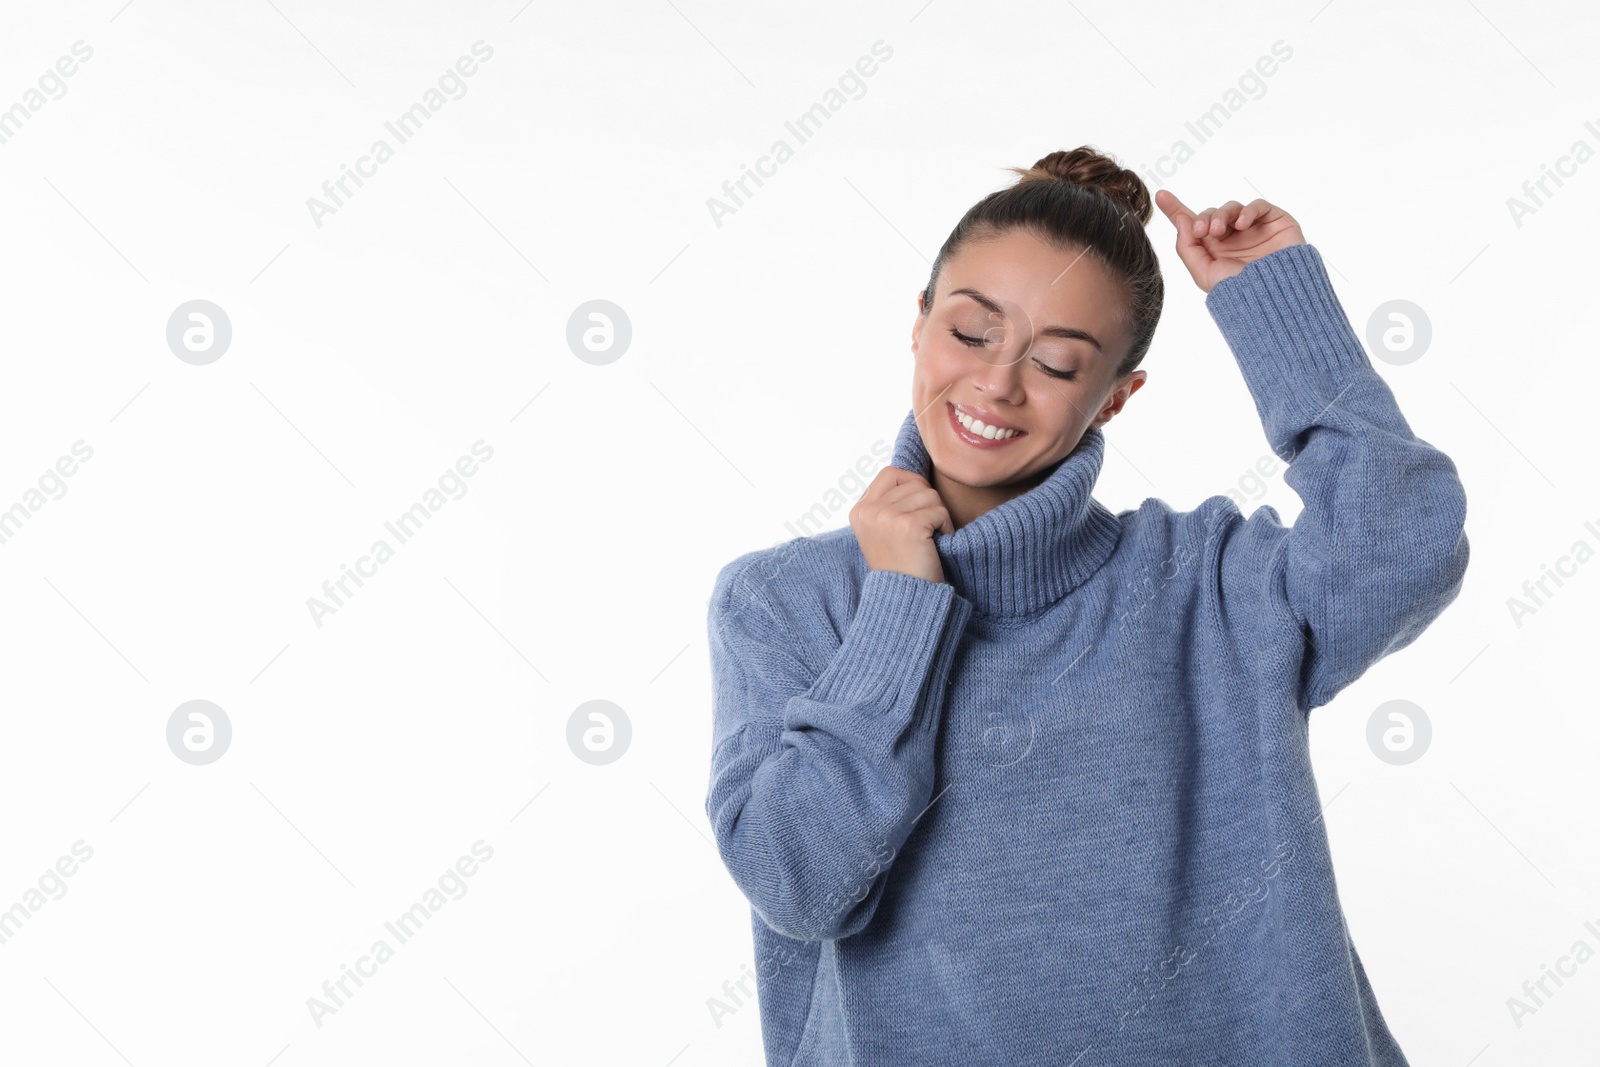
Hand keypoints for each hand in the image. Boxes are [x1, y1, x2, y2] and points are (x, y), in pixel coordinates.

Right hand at [850, 466, 951, 584]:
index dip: (912, 485)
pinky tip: (936, 545)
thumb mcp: (881, 532)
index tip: (917, 510)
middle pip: (915, 483)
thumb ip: (887, 505)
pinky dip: (945, 527)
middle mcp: (869, 511)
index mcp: (860, 511)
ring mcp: (886, 517)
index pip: (891, 473)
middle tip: (925, 529)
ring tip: (929, 539)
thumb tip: (914, 478)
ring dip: (938, 516)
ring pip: (929, 494)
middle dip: (928, 503)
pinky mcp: (907, 526)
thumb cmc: (900, 567)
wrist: (904, 600)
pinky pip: (939, 511)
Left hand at [1154, 191, 1304, 293]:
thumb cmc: (1242, 291)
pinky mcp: (1274, 222)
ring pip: (1231, 208)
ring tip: (1219, 230)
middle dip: (1204, 219)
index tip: (1161, 196)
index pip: (1192, 225)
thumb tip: (1181, 220)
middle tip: (1203, 232)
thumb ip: (1187, 247)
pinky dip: (1248, 211)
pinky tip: (1242, 224)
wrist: (1275, 297)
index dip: (1176, 210)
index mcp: (1214, 250)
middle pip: (1210, 214)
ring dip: (1222, 215)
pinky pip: (1259, 206)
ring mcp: (1253, 229)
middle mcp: (1232, 238)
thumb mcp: (1204, 273)